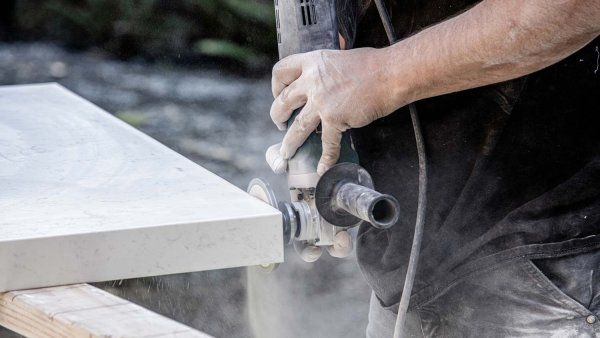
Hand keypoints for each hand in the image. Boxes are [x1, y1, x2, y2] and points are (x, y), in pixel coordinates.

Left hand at [269, 47, 407, 174]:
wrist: (390, 74)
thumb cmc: (372, 65)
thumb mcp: (339, 58)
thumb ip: (325, 70)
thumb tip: (322, 80)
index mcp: (312, 62)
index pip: (281, 71)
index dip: (276, 86)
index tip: (279, 95)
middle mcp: (312, 81)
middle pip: (282, 102)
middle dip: (277, 116)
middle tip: (280, 124)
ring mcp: (322, 101)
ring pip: (297, 127)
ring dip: (289, 143)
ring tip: (286, 153)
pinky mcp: (335, 118)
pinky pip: (327, 143)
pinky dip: (325, 158)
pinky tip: (322, 168)